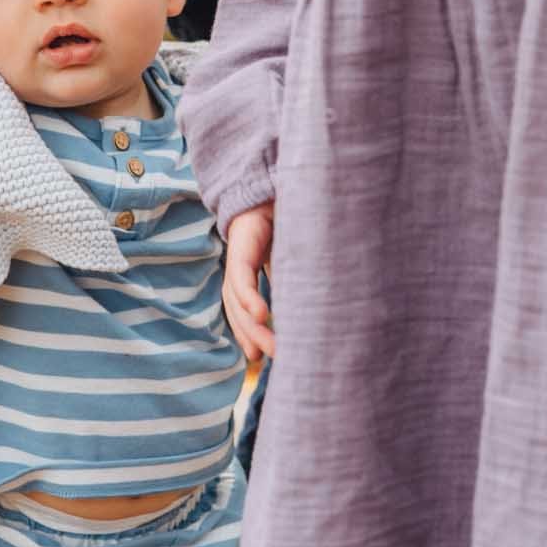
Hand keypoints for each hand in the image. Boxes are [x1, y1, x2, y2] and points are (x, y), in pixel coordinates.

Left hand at [223, 202, 275, 363]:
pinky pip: (241, 275)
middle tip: (268, 358)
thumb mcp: (290, 260)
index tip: (258, 357)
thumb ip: (291, 284)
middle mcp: (238, 266)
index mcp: (248, 271)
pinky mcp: (242, 244)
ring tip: (267, 346)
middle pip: (238, 308)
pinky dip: (249, 296)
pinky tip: (261, 313)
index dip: (248, 333)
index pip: (243, 309)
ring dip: (251, 324)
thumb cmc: (286, 222)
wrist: (276, 187)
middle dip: (252, 335)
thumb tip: (309, 315)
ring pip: (237, 298)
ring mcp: (238, 255)